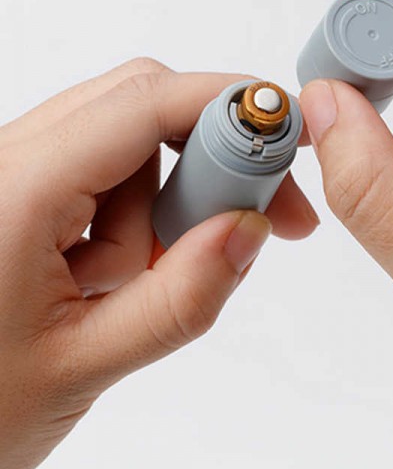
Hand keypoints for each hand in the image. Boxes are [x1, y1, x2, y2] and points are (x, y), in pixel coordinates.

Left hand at [0, 58, 317, 468]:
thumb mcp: (82, 365)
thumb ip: (178, 300)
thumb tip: (250, 230)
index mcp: (13, 190)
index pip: (142, 105)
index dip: (227, 103)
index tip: (289, 128)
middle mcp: (11, 164)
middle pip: (141, 109)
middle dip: (209, 159)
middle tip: (253, 218)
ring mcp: (19, 177)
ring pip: (131, 150)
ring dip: (164, 209)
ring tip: (129, 288)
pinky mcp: (31, 199)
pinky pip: (111, 182)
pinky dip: (140, 220)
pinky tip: (114, 279)